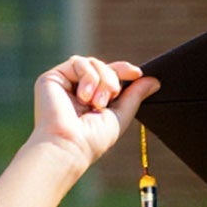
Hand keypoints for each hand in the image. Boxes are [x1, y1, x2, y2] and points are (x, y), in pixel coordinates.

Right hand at [28, 57, 153, 175]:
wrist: (70, 144)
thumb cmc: (94, 138)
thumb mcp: (121, 115)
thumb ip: (135, 96)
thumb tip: (154, 80)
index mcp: (93, 98)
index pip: (110, 75)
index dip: (123, 70)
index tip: (137, 73)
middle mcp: (78, 89)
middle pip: (103, 66)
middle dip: (113, 79)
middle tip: (111, 97)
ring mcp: (65, 82)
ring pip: (92, 62)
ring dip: (102, 80)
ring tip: (97, 103)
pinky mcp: (52, 77)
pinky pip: (78, 62)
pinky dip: (88, 77)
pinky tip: (84, 97)